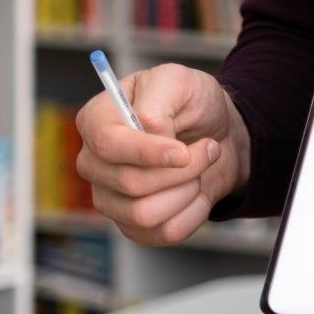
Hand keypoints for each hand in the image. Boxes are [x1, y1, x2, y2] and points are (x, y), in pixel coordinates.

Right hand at [73, 64, 248, 245]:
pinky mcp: (133, 226)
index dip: (147, 153)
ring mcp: (110, 198)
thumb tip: (151, 130)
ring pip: (145, 214)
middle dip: (184, 168)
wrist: (218, 134)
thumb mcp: (179, 80)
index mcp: (97, 121)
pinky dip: (194, 211)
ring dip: (188, 190)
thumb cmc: (191, 103)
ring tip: (199, 169)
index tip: (183, 152)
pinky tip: (197, 191)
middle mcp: (94, 163)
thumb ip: (159, 99)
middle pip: (131, 183)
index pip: (107, 145)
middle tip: (208, 148)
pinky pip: (165, 232)